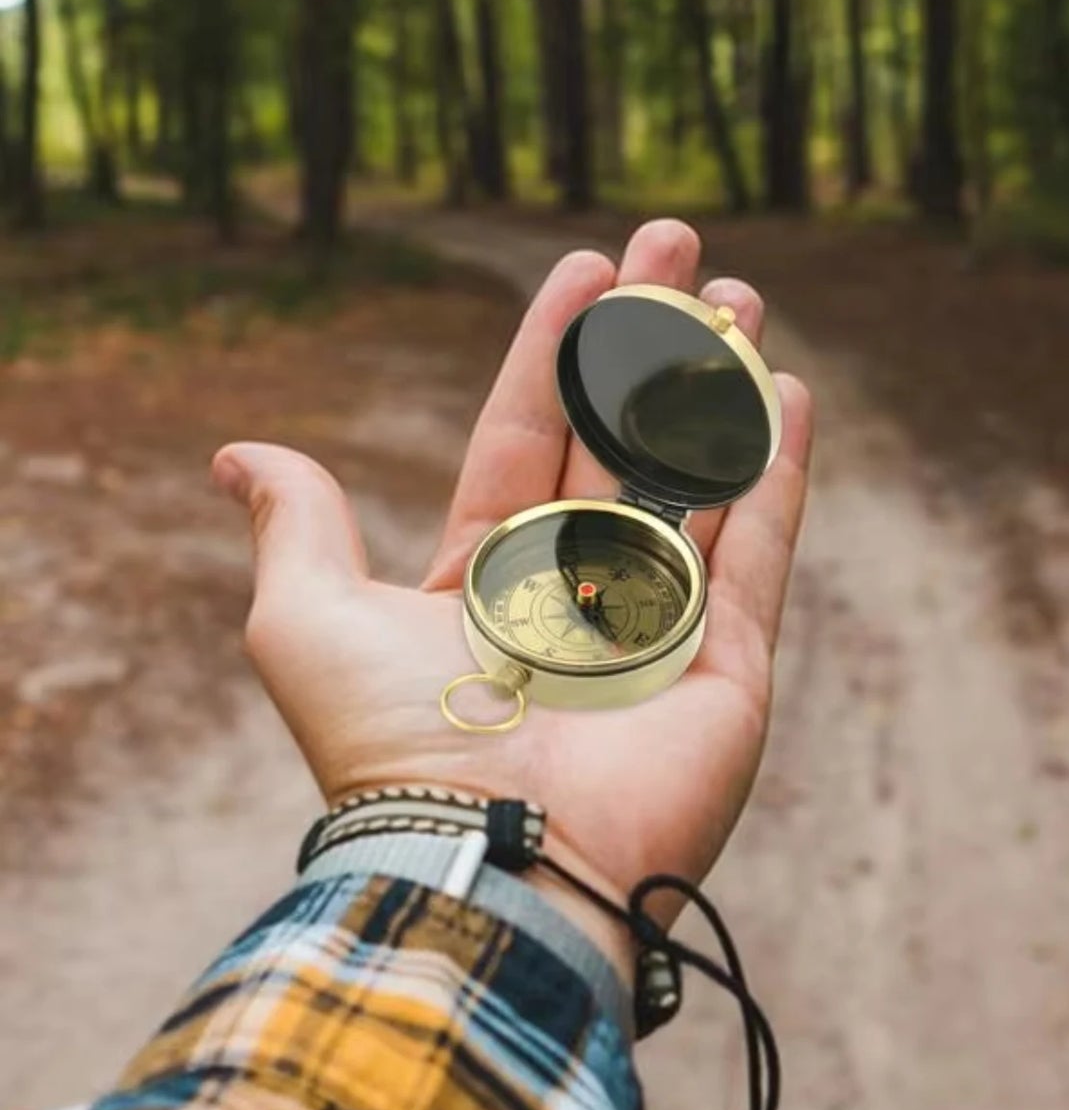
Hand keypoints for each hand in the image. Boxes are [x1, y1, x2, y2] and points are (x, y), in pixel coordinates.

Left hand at [212, 220, 812, 971]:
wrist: (491, 862)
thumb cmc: (391, 749)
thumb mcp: (306, 623)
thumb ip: (295, 531)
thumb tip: (240, 455)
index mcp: (488, 577)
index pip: (525, 435)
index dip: (551, 349)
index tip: (584, 264)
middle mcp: (576, 594)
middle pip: (620, 441)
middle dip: (648, 341)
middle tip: (679, 247)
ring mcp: (658, 628)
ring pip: (697, 480)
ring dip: (718, 386)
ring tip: (738, 297)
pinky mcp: (728, 666)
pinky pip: (760, 553)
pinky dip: (779, 475)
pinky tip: (787, 391)